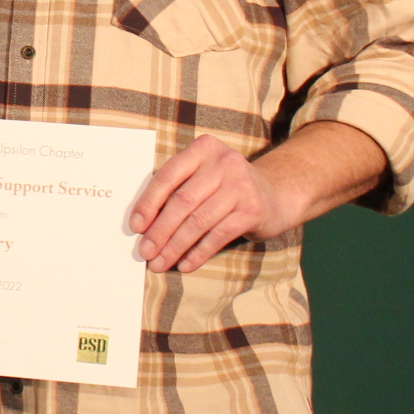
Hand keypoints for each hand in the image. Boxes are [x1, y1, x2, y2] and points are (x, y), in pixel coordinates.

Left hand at [127, 134, 300, 272]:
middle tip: (145, 252)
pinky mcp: (252, 210)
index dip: (148, 203)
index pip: (168, 176)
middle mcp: (223, 163)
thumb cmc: (226, 187)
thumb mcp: (204, 176)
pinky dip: (198, 252)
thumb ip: (178, 189)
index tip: (135, 226)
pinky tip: (185, 264)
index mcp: (203, 149)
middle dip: (160, 230)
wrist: (278, 193)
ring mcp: (240, 186)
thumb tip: (143, 225)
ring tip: (160, 263)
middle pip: (182, 201)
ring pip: (198, 221)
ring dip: (175, 246)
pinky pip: (218, 235)